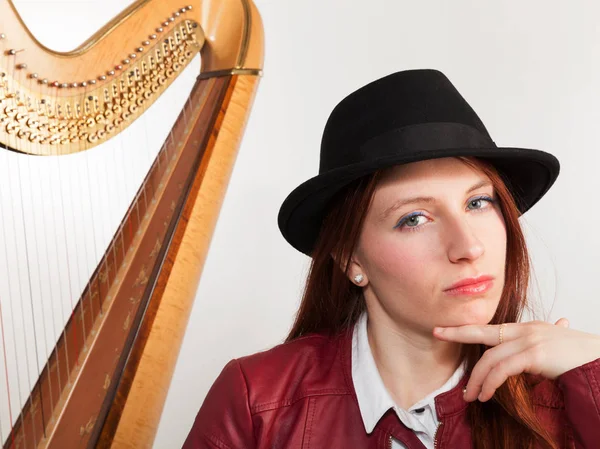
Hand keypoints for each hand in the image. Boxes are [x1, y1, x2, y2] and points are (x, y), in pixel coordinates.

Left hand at [433, 319, 599, 401]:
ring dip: (477, 379)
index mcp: (527, 328)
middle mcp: (525, 330)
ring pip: (490, 358)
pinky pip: (503, 369)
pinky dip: (491, 383)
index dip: (463, 328)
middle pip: (482, 335)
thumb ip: (539, 349)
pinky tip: (486, 395)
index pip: (489, 328)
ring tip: (470, 395)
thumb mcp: (556, 346)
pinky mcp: (535, 354)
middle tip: (436, 337)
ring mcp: (529, 340)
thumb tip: (536, 350)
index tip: (442, 328)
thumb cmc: (581, 357)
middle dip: (457, 336)